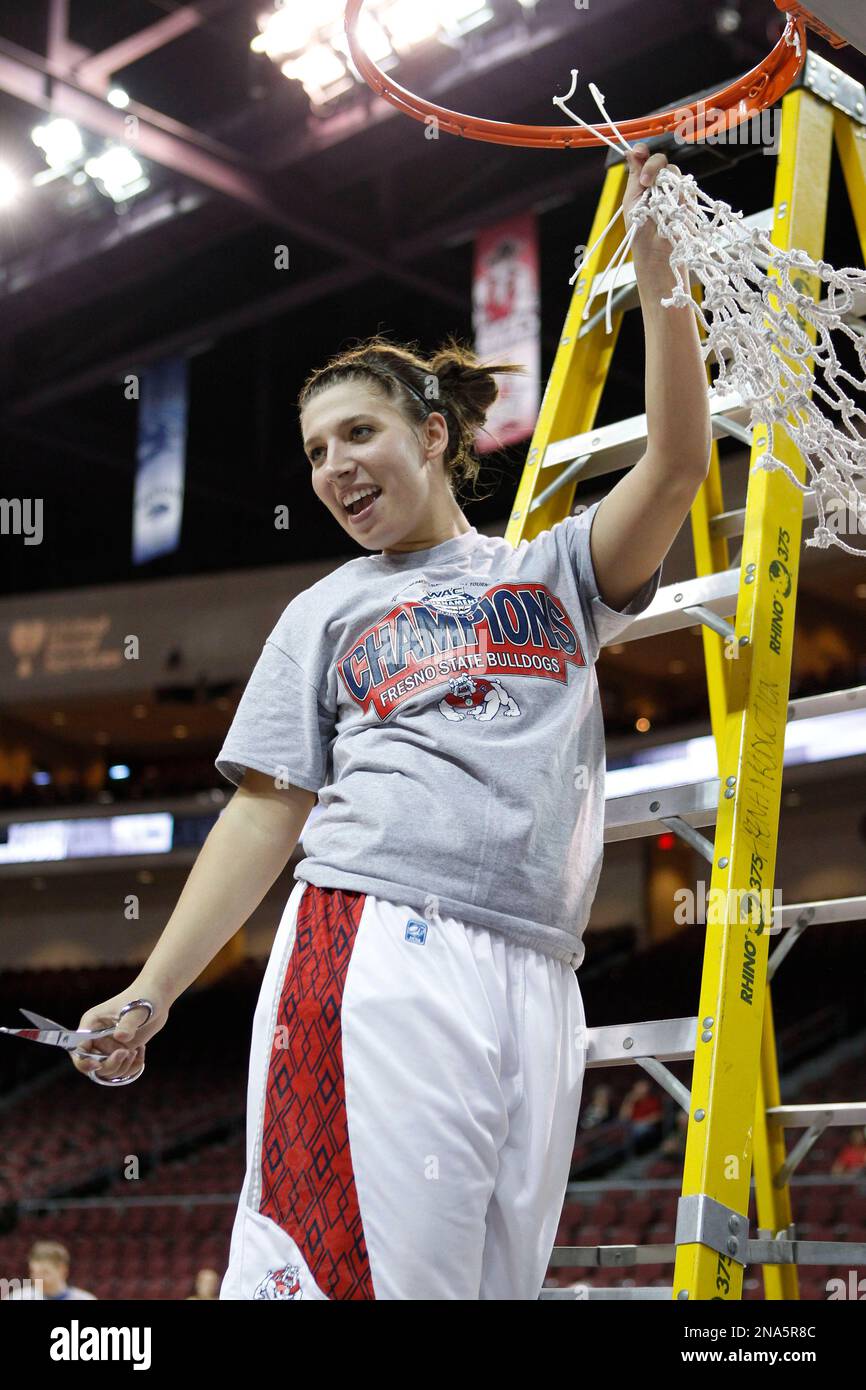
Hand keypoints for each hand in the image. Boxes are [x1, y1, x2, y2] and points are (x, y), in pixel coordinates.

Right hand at [70, 986, 168, 1083]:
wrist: (158, 996)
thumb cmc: (144, 996)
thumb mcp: (136, 1010)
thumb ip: (127, 1024)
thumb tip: (120, 1037)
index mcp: (91, 1024)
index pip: (78, 1049)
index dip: (84, 1062)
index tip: (98, 1065)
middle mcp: (96, 1037)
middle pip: (93, 1065)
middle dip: (110, 1065)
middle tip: (127, 1053)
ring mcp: (109, 1045)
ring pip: (107, 1070)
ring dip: (122, 1067)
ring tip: (135, 1051)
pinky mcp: (121, 1050)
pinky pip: (121, 1069)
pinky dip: (132, 1067)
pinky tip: (141, 1052)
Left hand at [622, 143, 679, 265]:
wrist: (655, 252)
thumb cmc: (640, 231)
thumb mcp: (632, 200)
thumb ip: (635, 176)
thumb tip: (631, 152)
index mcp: (643, 181)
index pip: (644, 158)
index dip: (642, 152)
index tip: (639, 153)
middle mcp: (659, 183)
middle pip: (661, 161)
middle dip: (652, 166)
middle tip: (645, 182)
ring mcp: (674, 190)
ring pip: (673, 171)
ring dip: (664, 181)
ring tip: (656, 201)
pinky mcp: (687, 198)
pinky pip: (685, 185)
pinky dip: (677, 192)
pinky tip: (670, 205)